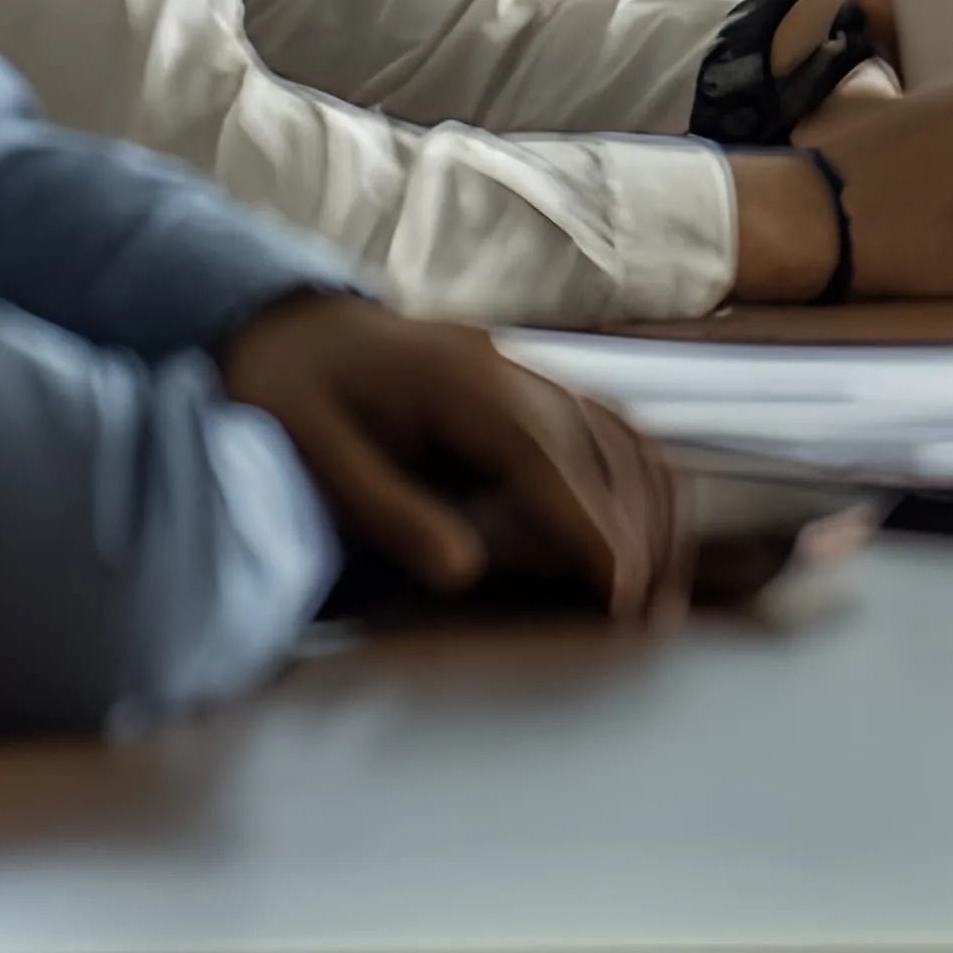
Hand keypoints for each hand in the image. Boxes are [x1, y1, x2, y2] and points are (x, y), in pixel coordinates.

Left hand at [217, 291, 687, 619]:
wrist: (292, 331)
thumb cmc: (292, 400)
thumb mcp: (312, 458)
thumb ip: (387, 511)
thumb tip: (464, 572)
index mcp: (462, 386)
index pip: (549, 462)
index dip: (594, 529)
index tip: (624, 594)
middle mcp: (515, 373)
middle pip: (606, 452)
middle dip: (638, 535)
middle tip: (649, 622)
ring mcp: (532, 375)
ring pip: (625, 438)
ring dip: (654, 511)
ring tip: (661, 591)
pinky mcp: (536, 390)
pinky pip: (613, 431)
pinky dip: (644, 482)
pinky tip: (649, 532)